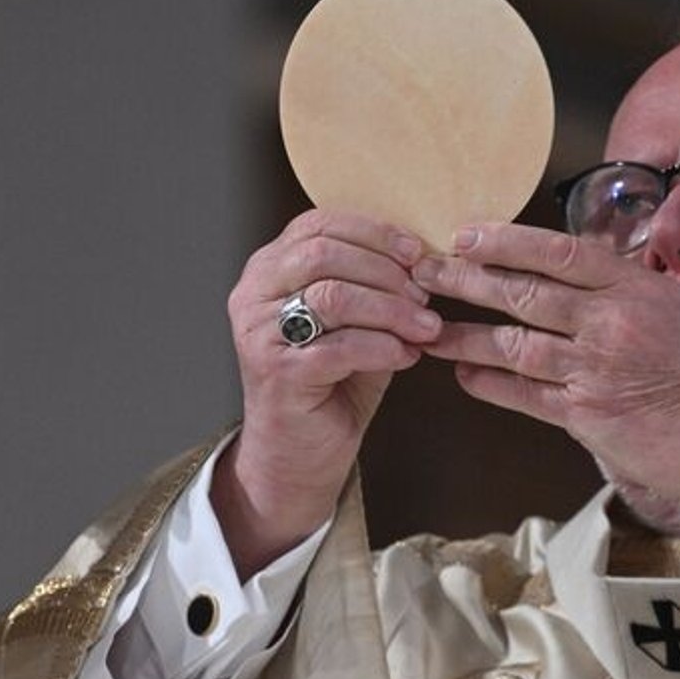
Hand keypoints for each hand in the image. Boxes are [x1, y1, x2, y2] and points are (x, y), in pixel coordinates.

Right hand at [216, 210, 439, 574]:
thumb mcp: (356, 322)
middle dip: (386, 271)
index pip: (320, 224)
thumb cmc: (331, 383)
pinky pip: (340, 346)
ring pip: (332, 295)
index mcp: (269, 269)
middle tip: (426, 295)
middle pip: (324, 253)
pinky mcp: (277, 373)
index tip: (417, 252)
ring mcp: (259, 334)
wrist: (299, 454)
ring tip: (425, 328)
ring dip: (391, 309)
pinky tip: (407, 357)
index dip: (374, 232)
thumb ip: (375, 285)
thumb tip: (425, 259)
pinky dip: (383, 347)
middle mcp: (253, 294)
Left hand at [413, 223, 679, 537]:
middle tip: (422, 271)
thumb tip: (610, 282)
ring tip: (424, 329)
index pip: (559, 253)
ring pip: (512, 344)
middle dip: (465, 280)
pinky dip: (489, 385)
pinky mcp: (589, 419)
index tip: (467, 235)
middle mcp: (611, 323)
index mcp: (638, 290)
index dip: (506, 242)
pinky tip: (463, 377)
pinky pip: (525, 397)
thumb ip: (644, 295)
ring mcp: (596, 371)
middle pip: (522, 293)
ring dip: (463, 336)